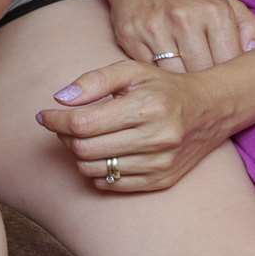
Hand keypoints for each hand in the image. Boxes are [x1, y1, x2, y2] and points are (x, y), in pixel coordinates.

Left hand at [35, 58, 239, 192]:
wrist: (209, 111)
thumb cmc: (163, 87)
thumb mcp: (131, 71)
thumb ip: (94, 80)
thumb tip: (60, 99)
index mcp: (147, 106)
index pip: (84, 123)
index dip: (57, 120)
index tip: (45, 114)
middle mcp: (156, 138)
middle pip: (85, 149)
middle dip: (65, 136)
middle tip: (64, 123)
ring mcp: (160, 164)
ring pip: (94, 169)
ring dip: (78, 154)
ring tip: (83, 137)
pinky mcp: (161, 181)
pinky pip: (111, 185)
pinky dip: (97, 170)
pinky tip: (103, 152)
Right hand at [100, 0, 254, 72]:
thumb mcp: (223, 1)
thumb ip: (249, 26)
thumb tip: (253, 52)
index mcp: (214, 10)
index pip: (229, 62)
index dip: (228, 77)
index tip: (225, 82)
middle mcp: (185, 18)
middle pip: (202, 73)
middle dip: (204, 84)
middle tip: (203, 87)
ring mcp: (155, 27)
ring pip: (175, 77)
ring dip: (180, 82)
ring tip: (183, 80)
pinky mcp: (130, 36)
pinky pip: (149, 71)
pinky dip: (156, 75)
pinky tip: (162, 70)